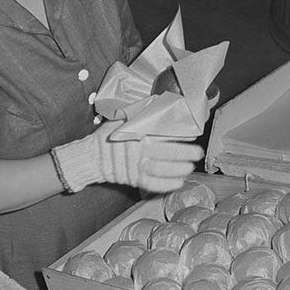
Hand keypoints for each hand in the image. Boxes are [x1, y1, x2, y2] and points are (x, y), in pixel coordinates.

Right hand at [53, 122, 202, 193]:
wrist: (91, 157)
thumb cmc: (108, 137)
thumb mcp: (123, 120)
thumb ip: (141, 114)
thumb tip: (161, 104)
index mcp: (137, 133)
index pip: (163, 132)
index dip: (179, 134)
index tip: (192, 133)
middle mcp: (139, 150)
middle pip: (167, 152)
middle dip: (185, 153)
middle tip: (198, 153)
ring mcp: (136, 166)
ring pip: (162, 169)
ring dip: (178, 169)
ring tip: (190, 168)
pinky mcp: (133, 179)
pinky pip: (152, 184)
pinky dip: (166, 185)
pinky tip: (179, 183)